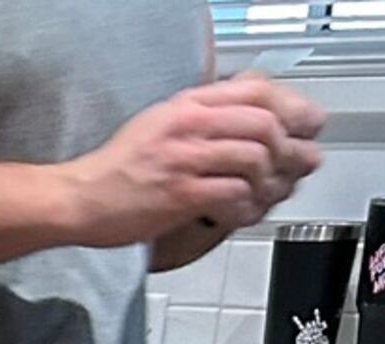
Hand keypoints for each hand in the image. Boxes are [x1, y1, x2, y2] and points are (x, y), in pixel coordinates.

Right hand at [65, 77, 326, 247]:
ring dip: (272, 180)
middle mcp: (188, 127)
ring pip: (255, 159)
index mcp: (186, 105)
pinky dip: (248, 205)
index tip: (306, 124)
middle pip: (264, 124)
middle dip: (290, 147)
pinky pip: (234, 194)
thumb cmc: (118, 169)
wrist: (78, 200)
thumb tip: (256, 124)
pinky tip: (243, 211)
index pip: (257, 91)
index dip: (292, 107)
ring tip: (270, 192)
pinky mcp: (180, 195)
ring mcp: (184, 160)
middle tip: (299, 164)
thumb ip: (205, 118)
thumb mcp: (161, 124)